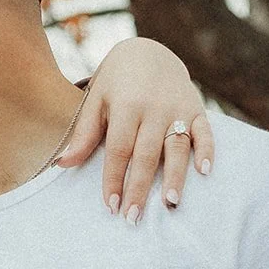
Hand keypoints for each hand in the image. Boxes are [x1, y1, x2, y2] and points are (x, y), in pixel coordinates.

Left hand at [54, 37, 213, 219]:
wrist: (148, 50)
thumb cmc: (116, 83)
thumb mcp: (96, 101)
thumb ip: (84, 133)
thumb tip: (62, 164)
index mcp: (126, 106)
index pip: (119, 150)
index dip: (114, 179)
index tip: (110, 206)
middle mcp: (154, 108)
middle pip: (147, 154)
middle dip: (140, 188)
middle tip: (133, 217)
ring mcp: (177, 108)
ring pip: (177, 147)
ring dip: (175, 177)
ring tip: (170, 204)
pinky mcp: (197, 109)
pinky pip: (205, 132)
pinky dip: (206, 151)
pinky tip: (204, 172)